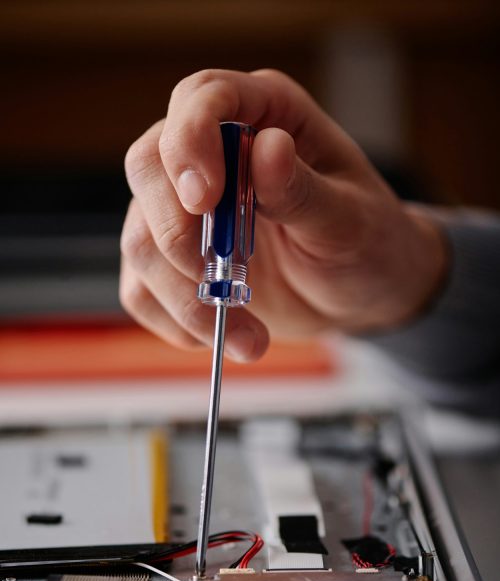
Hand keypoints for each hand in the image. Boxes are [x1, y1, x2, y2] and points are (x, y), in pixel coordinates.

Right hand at [120, 69, 447, 360]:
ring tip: (247, 334)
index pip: (201, 99)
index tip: (204, 199)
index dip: (188, 140)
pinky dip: (176, 321)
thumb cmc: (366, 245)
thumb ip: (303, 191)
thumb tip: (267, 149)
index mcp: (265, 116)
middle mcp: (215, 153)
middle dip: (175, 231)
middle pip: (148, 166)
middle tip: (221, 280)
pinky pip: (142, 289)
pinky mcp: (174, 261)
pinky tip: (223, 335)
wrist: (359, 297)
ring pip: (141, 239)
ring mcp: (186, 209)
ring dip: (185, 296)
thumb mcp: (348, 221)